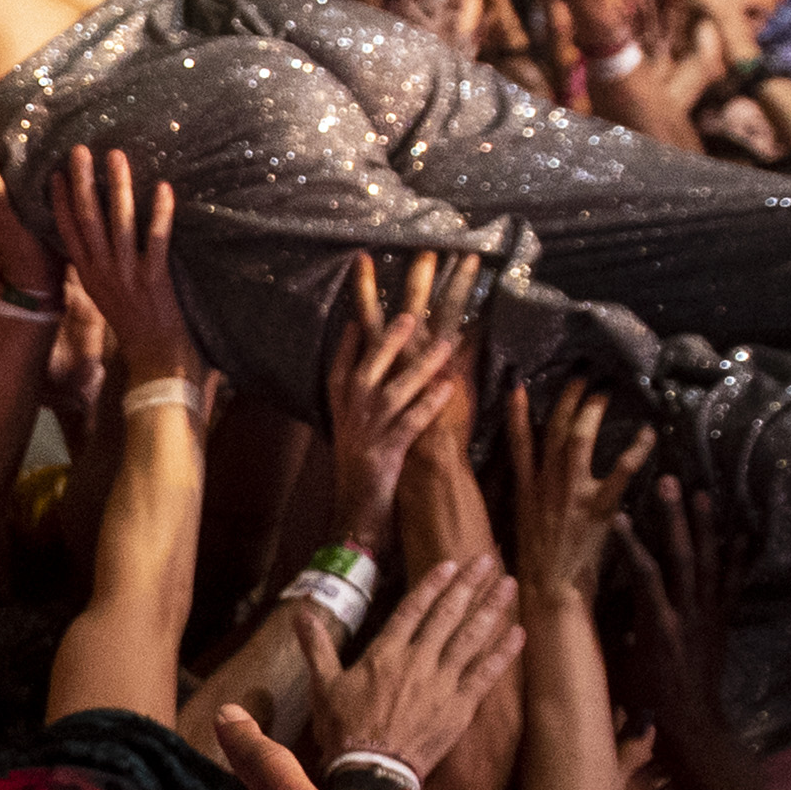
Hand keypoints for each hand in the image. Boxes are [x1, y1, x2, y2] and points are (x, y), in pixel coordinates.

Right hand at [48, 145, 190, 380]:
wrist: (156, 359)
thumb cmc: (135, 325)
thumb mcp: (106, 295)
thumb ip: (100, 267)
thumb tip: (98, 238)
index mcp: (88, 275)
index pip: (67, 231)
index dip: (61, 201)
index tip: (59, 172)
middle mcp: (102, 272)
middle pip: (87, 219)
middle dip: (83, 182)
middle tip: (81, 150)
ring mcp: (127, 275)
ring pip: (118, 223)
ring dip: (117, 187)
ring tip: (115, 156)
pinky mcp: (154, 280)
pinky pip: (157, 240)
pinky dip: (160, 213)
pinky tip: (163, 188)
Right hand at [310, 553, 523, 779]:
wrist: (370, 771)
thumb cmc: (343, 729)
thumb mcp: (323, 685)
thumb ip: (316, 646)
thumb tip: (301, 613)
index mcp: (386, 653)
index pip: (414, 609)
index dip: (433, 584)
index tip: (451, 563)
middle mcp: (418, 661)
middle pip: (448, 614)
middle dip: (469, 585)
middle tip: (488, 560)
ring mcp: (442, 683)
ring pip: (472, 637)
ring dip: (492, 609)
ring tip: (509, 585)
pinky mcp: (459, 707)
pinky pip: (486, 675)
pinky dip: (503, 654)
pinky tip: (519, 634)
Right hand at [320, 253, 471, 537]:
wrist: (354, 520)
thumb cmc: (361, 472)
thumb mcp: (355, 426)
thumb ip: (366, 392)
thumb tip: (376, 359)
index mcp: (342, 399)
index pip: (348, 346)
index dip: (359, 308)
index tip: (368, 269)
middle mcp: (352, 408)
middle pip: (372, 355)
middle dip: (395, 323)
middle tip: (416, 296)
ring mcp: (368, 429)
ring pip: (397, 386)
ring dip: (422, 362)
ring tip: (447, 339)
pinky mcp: (386, 452)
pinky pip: (412, 422)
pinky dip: (429, 405)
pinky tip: (448, 388)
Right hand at [502, 382, 646, 595]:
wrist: (548, 593)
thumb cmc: (538, 568)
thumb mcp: (524, 528)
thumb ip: (531, 502)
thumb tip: (538, 486)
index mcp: (525, 491)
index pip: (518, 443)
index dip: (516, 413)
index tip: (519, 387)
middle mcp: (544, 485)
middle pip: (552, 430)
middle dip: (566, 399)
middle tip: (583, 377)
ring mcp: (570, 493)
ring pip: (578, 438)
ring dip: (591, 411)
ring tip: (606, 391)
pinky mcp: (597, 508)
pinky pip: (620, 470)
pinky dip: (636, 449)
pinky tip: (648, 433)